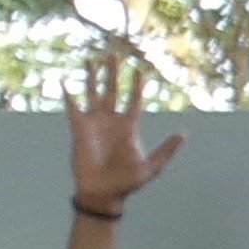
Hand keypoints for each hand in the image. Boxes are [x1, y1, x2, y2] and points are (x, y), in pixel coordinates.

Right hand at [67, 52, 183, 215]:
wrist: (103, 194)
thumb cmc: (128, 183)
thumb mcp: (151, 167)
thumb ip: (166, 151)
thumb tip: (183, 134)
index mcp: (129, 127)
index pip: (134, 100)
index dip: (137, 85)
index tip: (141, 70)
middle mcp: (112, 121)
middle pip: (113, 90)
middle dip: (114, 73)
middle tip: (114, 54)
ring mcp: (95, 124)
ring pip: (94, 94)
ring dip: (93, 77)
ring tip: (92, 59)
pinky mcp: (79, 130)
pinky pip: (73, 109)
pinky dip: (69, 96)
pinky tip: (65, 83)